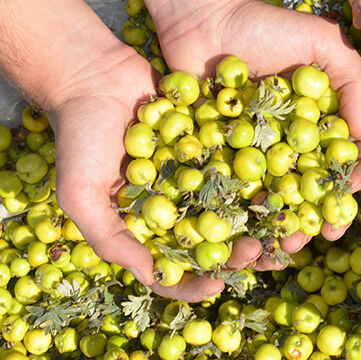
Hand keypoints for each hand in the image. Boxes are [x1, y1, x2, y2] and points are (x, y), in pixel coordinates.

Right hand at [49, 44, 261, 300]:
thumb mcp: (80, 195)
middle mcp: (175, 202)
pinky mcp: (212, 140)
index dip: (193, 284)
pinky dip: (260, 174)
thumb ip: (109, 238)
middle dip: (238, 253)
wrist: (92, 72)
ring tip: (282, 228)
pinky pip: (240, 161)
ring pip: (234, 205)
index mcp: (145, 225)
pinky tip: (281, 183)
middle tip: (259, 253)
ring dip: (259, 220)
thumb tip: (150, 277)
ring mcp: (196, 172)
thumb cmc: (78, 137)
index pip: (172, 267)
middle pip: (213, 240)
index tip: (216, 287)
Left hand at [154, 0, 360, 267]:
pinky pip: (234, 192)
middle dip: (320, 215)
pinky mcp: (220, 157)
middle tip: (319, 236)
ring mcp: (257, 152)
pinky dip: (240, 217)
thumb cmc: (265, 24)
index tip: (350, 192)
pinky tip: (244, 235)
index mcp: (323, 118)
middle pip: (314, 188)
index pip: (348, 155)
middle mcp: (294, 141)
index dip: (354, 177)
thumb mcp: (323, 43)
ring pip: (275, 199)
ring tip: (282, 247)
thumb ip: (354, 81)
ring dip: (282, 226)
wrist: (203, 17)